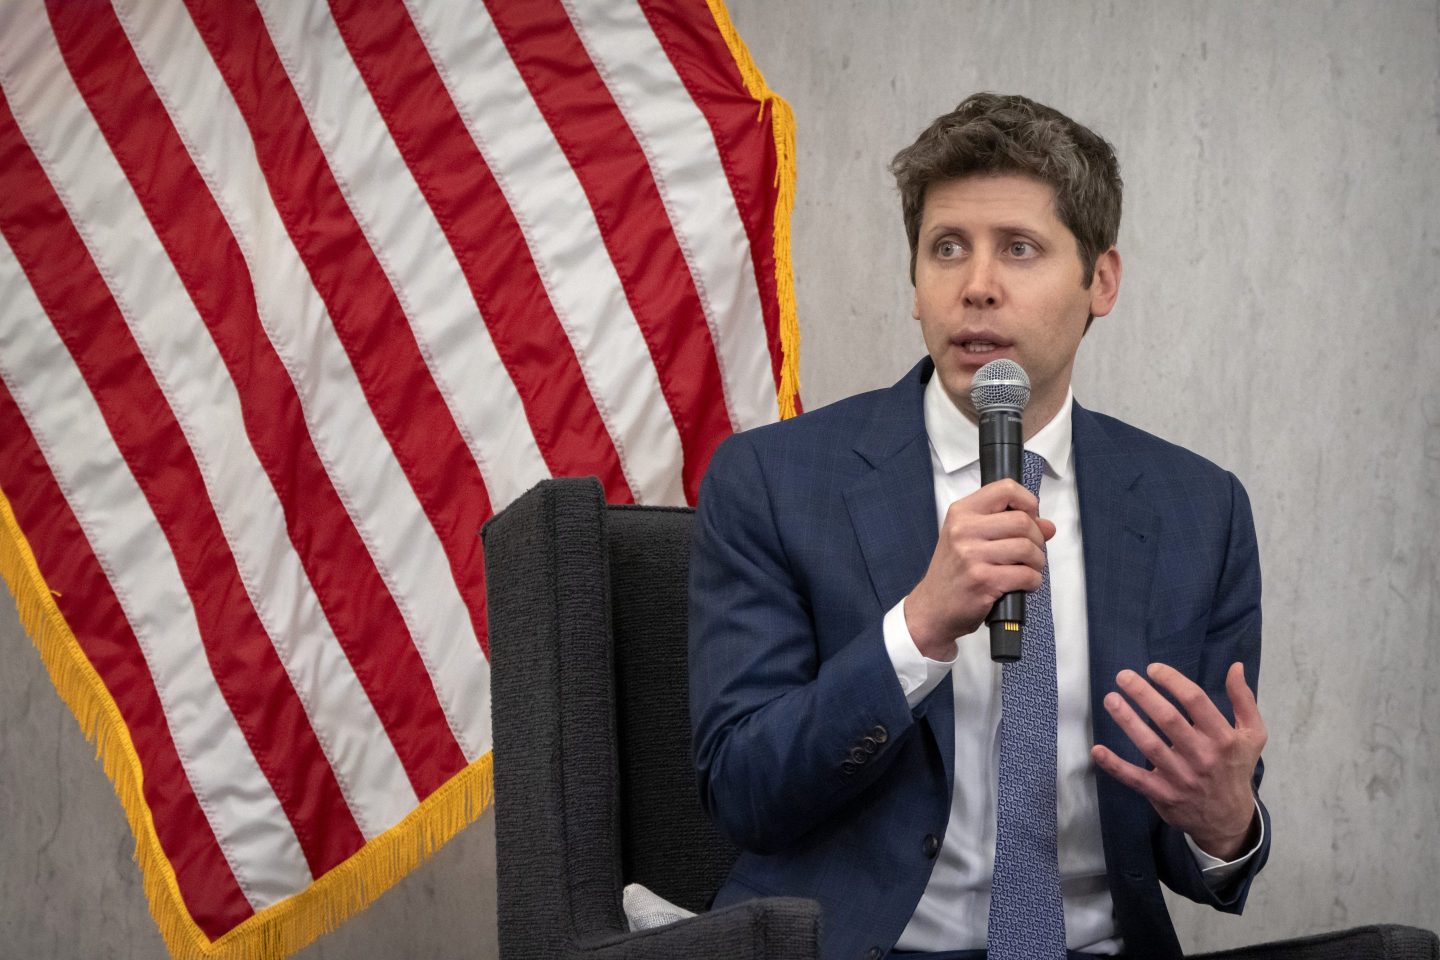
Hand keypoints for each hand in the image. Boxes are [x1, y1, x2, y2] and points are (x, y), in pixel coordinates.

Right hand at [903, 479, 1056, 659]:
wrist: (932, 608)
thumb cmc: (954, 573)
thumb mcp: (970, 540)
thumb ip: (1007, 527)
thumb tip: (1047, 526)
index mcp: (961, 512)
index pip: (1005, 489)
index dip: (1027, 502)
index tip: (1030, 517)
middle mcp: (963, 529)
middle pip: (1022, 520)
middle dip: (1037, 538)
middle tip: (1032, 552)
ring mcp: (971, 555)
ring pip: (1027, 548)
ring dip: (1037, 562)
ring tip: (1029, 569)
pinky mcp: (982, 580)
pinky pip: (1025, 574)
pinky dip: (1033, 581)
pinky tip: (1024, 584)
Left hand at [1091, 662, 1265, 859]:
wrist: (1230, 819)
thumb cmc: (1236, 767)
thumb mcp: (1252, 735)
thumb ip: (1243, 700)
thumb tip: (1235, 666)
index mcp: (1223, 738)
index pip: (1195, 701)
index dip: (1172, 681)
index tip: (1152, 669)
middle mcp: (1202, 756)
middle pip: (1168, 719)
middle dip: (1143, 694)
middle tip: (1123, 676)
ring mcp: (1181, 777)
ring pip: (1150, 745)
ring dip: (1127, 721)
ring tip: (1110, 699)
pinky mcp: (1164, 794)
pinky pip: (1136, 779)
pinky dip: (1115, 765)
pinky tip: (1097, 750)